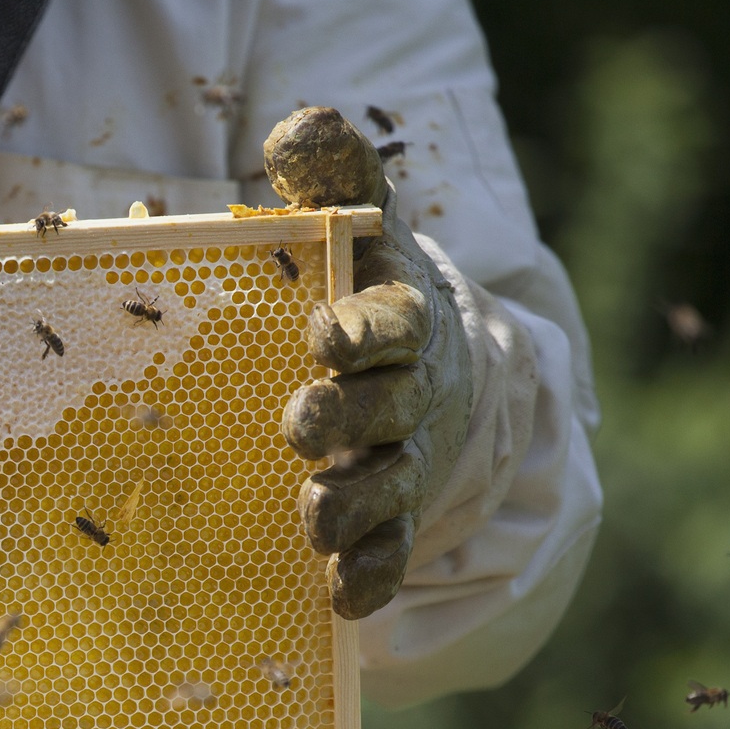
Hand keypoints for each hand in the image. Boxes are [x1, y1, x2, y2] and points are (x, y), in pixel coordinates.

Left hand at [264, 108, 474, 619]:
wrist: (433, 363)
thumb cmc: (368, 285)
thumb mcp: (358, 222)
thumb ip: (333, 171)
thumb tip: (296, 127)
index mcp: (401, 318)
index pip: (392, 321)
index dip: (365, 330)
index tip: (327, 332)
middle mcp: (412, 392)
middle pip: (388, 410)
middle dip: (348, 419)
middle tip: (300, 425)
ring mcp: (407, 458)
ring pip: (390, 488)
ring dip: (353, 505)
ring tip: (314, 513)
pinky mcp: (398, 515)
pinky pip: (391, 553)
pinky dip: (371, 578)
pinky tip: (341, 601)